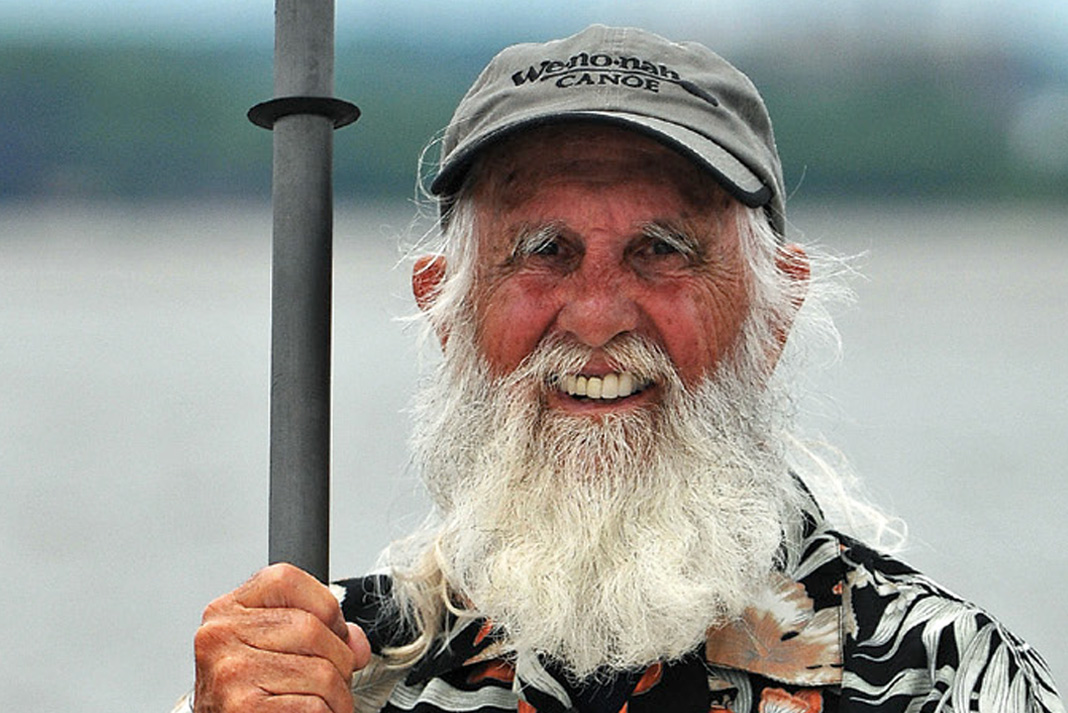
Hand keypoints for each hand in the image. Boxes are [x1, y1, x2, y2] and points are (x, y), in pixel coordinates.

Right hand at [193, 563, 371, 712]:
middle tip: (334, 678)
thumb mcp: (272, 645)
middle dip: (340, 659)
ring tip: (324, 703)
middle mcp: (222, 636)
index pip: (287, 580)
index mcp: (228, 609)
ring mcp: (231, 673)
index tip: (332, 631)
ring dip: (338, 695)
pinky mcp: (244, 709)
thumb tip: (355, 644)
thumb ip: (319, 628)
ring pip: (322, 672)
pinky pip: (314, 706)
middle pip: (311, 628)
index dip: (324, 605)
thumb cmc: (249, 690)